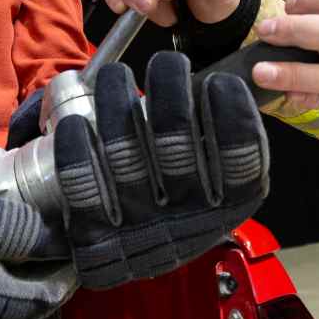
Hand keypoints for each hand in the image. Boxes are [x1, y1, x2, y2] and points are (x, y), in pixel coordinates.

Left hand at [51, 51, 269, 287]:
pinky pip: (83, 187)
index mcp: (229, 204)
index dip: (233, 116)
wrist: (134, 255)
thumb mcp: (221, 179)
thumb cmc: (182, 197)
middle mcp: (188, 219)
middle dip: (169, 89)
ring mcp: (141, 226)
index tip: (219, 82)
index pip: (242, 161)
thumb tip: (234, 78)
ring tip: (115, 75)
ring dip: (116, 103)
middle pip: (177, 146)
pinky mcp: (97, 235)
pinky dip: (76, 150)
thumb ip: (228, 138)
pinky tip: (75, 123)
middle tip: (167, 63)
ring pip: (125, 156)